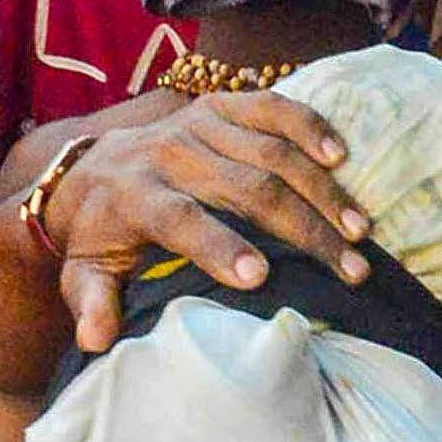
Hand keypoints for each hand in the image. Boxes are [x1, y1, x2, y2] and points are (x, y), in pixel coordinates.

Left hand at [31, 92, 371, 352]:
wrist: (91, 168)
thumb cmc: (98, 235)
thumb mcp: (83, 274)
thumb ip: (91, 303)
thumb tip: (95, 337)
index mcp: (136, 196)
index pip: (180, 218)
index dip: (218, 245)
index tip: (259, 278)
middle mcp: (169, 153)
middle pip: (245, 187)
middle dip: (301, 229)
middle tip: (349, 269)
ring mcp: (196, 123)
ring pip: (270, 151)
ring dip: (321, 190)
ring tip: (359, 230)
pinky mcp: (218, 105)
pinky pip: (270, 106)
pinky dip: (309, 126)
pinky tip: (342, 156)